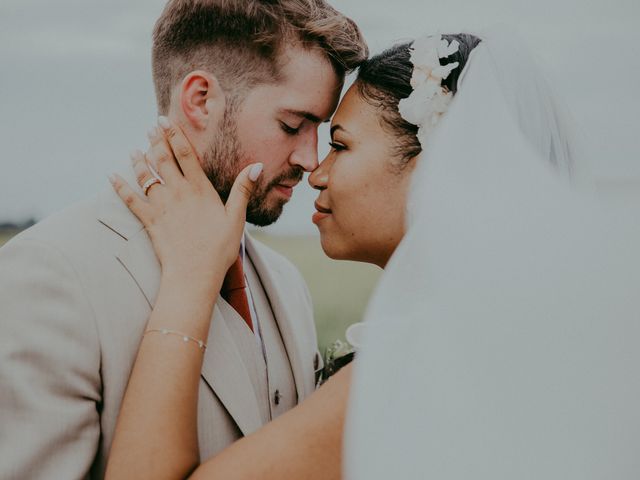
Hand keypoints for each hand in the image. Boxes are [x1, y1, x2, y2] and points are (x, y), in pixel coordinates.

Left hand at [110, 117, 262, 281]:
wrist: (194, 274)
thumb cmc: (219, 248)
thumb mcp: (236, 218)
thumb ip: (243, 190)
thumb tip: (257, 166)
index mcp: (199, 189)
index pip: (185, 154)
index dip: (174, 135)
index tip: (166, 120)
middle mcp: (178, 192)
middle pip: (163, 159)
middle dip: (156, 141)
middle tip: (150, 127)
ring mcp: (161, 206)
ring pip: (146, 175)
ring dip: (139, 160)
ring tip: (135, 149)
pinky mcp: (150, 221)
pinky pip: (131, 200)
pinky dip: (120, 187)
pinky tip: (112, 177)